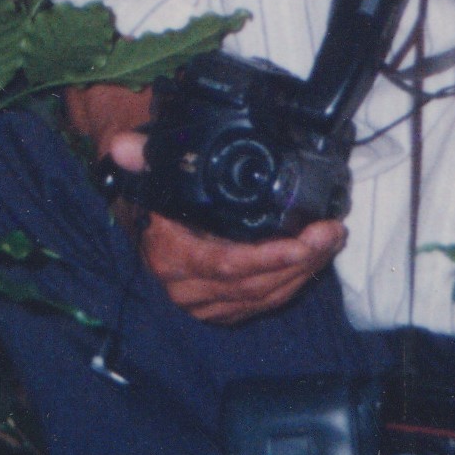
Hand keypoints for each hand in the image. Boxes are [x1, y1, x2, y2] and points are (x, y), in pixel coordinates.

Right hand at [99, 124, 344, 324]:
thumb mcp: (146, 170)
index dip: (270, 257)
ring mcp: (204, 303)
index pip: (226, 265)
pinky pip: (262, 304)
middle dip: (301, 260)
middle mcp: (185, 289)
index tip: (305, 241)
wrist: (139, 216)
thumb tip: (123, 146)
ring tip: (330, 240)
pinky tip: (312, 260)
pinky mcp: (220, 309)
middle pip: (255, 285)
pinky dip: (291, 283)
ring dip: (303, 271)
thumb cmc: (152, 190)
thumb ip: (141, 156)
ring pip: (264, 297)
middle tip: (332, 232)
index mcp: (170, 258)